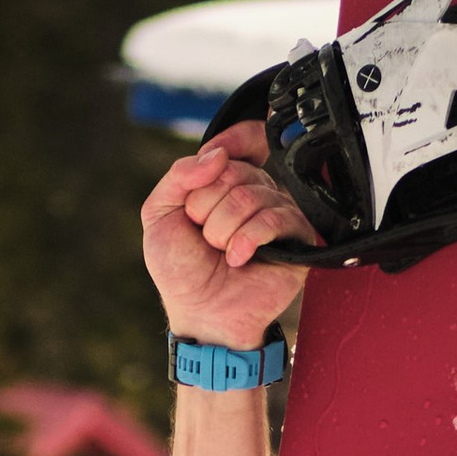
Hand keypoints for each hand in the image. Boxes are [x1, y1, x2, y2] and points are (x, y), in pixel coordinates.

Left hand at [141, 118, 310, 356]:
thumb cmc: (181, 270)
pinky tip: (239, 258)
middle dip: (208, 206)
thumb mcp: (159, 214)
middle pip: (235, 171)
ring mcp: (278, 215)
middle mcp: (255, 194)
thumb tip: (217, 153)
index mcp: (226, 182)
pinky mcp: (297, 239)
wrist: (201, 313)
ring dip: (223, 229)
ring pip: (252, 196)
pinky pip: (276, 218)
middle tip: (205, 236)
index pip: (239, 142)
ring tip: (221, 253)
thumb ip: (179, 175)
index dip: (230, 145)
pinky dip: (248, 239)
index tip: (213, 167)